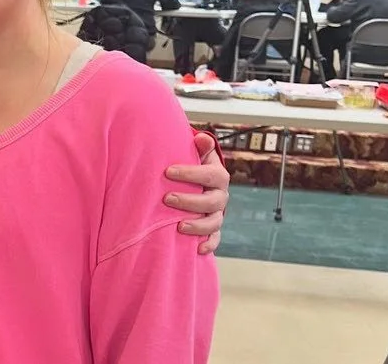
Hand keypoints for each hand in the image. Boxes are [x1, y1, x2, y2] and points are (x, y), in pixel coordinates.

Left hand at [163, 132, 228, 254]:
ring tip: (179, 226)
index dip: (191, 173)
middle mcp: (220, 195)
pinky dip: (209, 244)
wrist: (198, 181)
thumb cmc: (192, 165)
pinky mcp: (213, 228)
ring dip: (198, 226)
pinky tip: (197, 249)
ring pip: (214, 222)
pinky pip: (216, 239)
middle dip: (190, 201)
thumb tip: (202, 138)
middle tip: (167, 198)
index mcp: (218, 176)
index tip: (168, 172)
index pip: (211, 174)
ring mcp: (217, 213)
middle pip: (212, 201)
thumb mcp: (196, 153)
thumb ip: (199, 147)